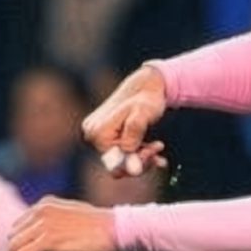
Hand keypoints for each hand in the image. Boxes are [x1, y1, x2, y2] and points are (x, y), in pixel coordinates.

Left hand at [0, 197, 116, 250]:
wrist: (117, 229)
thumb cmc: (102, 227)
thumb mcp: (74, 218)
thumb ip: (56, 223)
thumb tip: (47, 237)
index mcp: (45, 204)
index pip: (20, 226)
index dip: (17, 245)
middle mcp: (40, 211)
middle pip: (14, 238)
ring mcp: (43, 225)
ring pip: (14, 249)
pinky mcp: (48, 241)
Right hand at [82, 62, 170, 179]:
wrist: (145, 87)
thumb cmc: (145, 98)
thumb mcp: (142, 114)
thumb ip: (134, 133)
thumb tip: (128, 154)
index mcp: (97, 131)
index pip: (116, 163)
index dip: (137, 162)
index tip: (154, 150)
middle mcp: (92, 134)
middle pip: (117, 163)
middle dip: (140, 159)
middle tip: (158, 147)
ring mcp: (97, 134)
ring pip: (120, 159)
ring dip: (141, 156)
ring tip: (158, 146)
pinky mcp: (105, 135)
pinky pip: (120, 151)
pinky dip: (138, 152)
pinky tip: (153, 149)